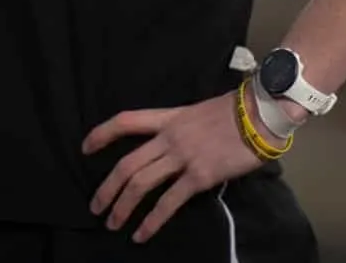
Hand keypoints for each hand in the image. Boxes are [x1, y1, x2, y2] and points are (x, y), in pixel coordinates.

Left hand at [82, 91, 262, 242]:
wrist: (260, 114)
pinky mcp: (200, 176)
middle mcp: (170, 137)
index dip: (102, 133)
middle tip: (95, 205)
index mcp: (169, 117)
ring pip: (141, 183)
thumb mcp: (200, 112)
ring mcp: (183, 156)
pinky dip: (152, 221)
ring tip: (113, 223)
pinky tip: (142, 234)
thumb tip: (173, 146)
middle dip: (107, 187)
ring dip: (122, 206)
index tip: (85, 147)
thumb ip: (182, 127)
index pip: (126, 121)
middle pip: (127, 163)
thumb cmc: (237, 111)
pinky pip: (168, 202)